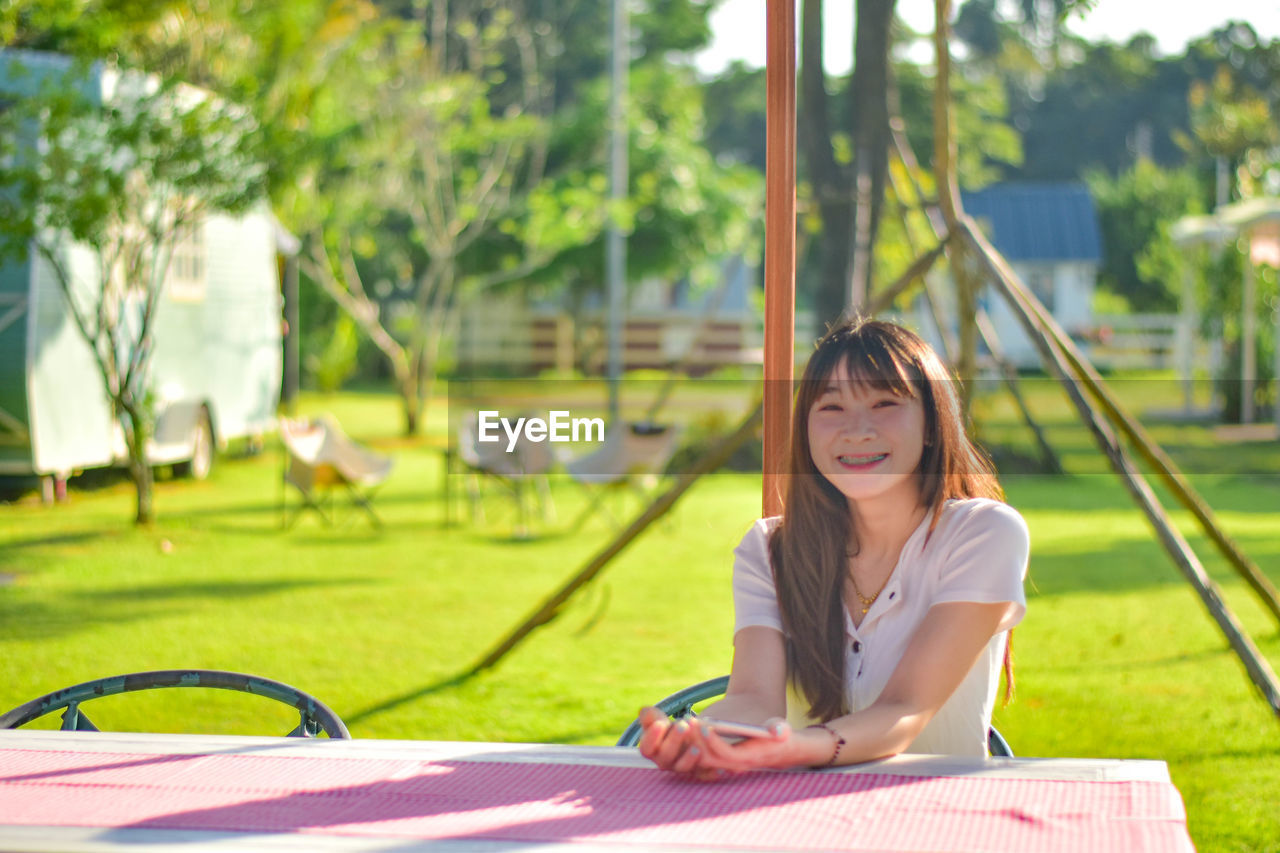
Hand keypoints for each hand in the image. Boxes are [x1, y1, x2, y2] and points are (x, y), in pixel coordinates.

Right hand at [636, 707, 722, 780]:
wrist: (687, 737)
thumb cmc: (669, 728)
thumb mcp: (659, 720)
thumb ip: (650, 717)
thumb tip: (644, 712)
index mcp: (652, 750)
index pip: (647, 748)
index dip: (652, 737)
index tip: (660, 723)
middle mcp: (665, 761)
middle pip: (666, 756)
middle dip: (674, 741)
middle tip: (683, 726)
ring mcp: (681, 768)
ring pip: (683, 767)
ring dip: (689, 759)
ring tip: (696, 748)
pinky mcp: (698, 772)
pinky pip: (703, 774)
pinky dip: (710, 772)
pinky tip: (717, 767)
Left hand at [691, 717, 829, 772]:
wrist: (779, 749)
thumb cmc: (779, 737)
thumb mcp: (782, 731)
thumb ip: (780, 730)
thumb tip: (779, 731)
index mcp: (748, 758)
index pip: (727, 754)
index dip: (714, 742)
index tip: (704, 727)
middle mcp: (734, 764)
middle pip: (709, 758)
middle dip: (697, 741)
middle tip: (688, 722)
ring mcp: (725, 763)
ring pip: (702, 757)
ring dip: (691, 742)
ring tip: (684, 722)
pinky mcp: (719, 758)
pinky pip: (700, 754)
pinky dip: (691, 743)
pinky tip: (685, 727)